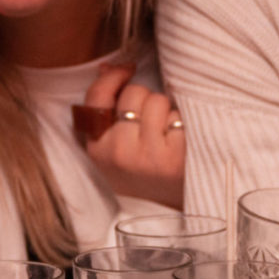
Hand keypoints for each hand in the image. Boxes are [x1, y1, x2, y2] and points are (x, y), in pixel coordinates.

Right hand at [79, 63, 184, 207]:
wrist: (166, 211)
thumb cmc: (140, 171)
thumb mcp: (113, 146)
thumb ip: (107, 108)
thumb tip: (107, 67)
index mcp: (97, 148)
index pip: (96, 97)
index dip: (113, 77)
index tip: (127, 70)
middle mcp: (118, 153)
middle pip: (134, 94)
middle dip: (146, 99)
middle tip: (151, 121)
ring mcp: (147, 156)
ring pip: (158, 102)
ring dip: (166, 111)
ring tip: (166, 133)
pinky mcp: (174, 158)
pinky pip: (178, 117)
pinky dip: (182, 124)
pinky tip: (179, 142)